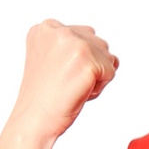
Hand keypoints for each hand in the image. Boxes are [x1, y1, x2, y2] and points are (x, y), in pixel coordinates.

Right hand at [7, 20, 119, 141]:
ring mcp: (74, 44)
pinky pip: (111, 73)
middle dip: (89, 67)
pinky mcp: (87, 61)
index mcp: (46, 28)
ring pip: (107, 58)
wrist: (34, 120)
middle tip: (65, 83)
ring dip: (95, 77)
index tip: (58, 74)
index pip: (84, 36)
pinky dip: (99, 88)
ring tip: (71, 87)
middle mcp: (60, 30)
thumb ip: (73, 48)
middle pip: (98, 45)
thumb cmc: (44, 98)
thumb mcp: (52, 61)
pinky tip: (78, 92)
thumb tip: (113, 58)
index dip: (77, 61)